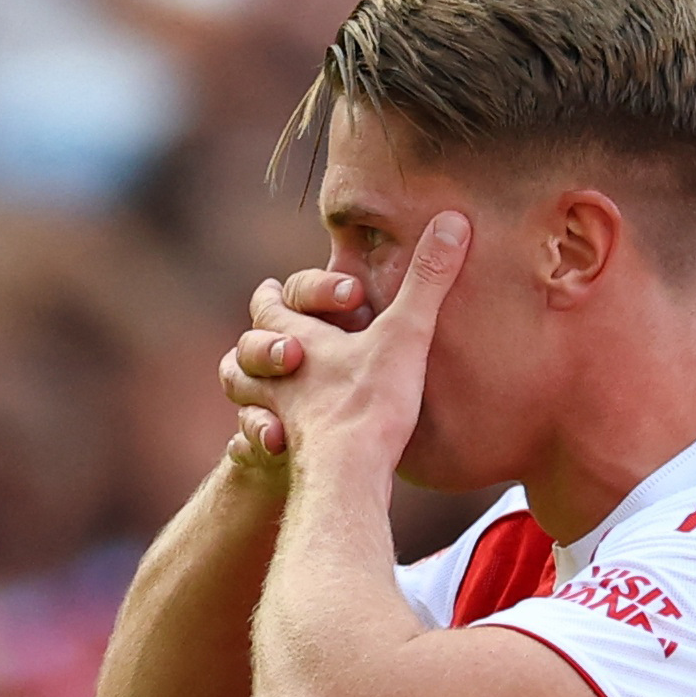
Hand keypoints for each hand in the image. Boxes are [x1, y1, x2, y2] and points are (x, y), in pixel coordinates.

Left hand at [220, 212, 470, 475]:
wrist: (344, 477)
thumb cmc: (369, 404)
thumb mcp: (407, 333)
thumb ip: (429, 280)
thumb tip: (454, 219)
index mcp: (299, 339)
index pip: (271, 302)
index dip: (286, 292)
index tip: (303, 292)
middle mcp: (277, 376)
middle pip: (245, 346)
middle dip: (261, 336)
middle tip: (285, 338)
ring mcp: (277, 415)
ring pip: (241, 389)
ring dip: (252, 381)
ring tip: (273, 383)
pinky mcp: (286, 454)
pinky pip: (254, 439)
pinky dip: (260, 432)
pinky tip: (277, 437)